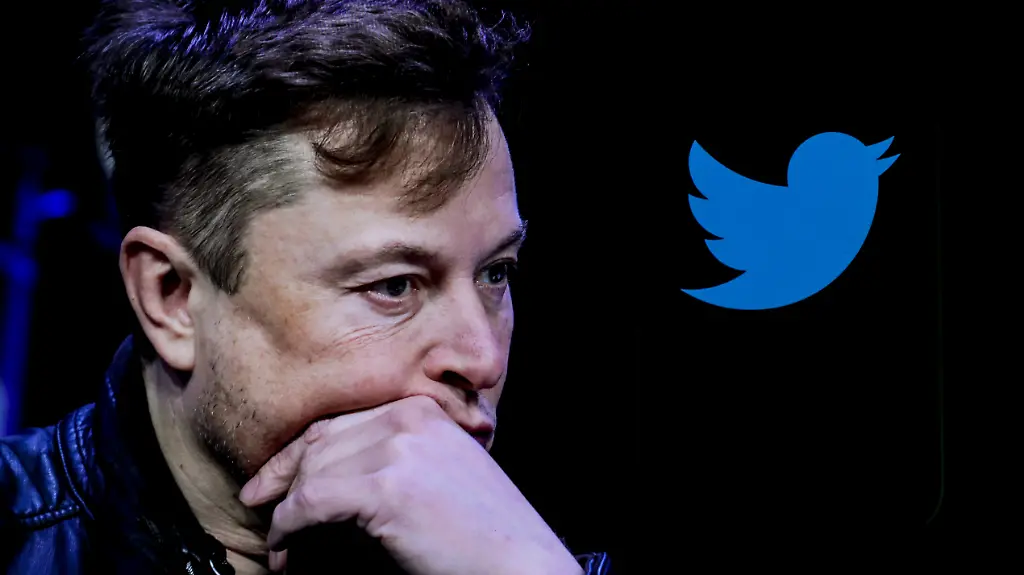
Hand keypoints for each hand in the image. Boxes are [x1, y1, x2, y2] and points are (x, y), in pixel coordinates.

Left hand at [238, 395, 582, 574]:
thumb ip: (391, 459)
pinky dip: (289, 530)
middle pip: (319, 442)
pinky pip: (312, 503)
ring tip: (281, 546)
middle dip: (280, 474)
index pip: (339, 422)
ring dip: (285, 513)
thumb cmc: (480, 530)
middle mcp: (407, 419)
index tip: (271, 476)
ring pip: (311, 474)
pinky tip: (287, 550)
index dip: (297, 450)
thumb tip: (327, 479)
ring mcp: (397, 449)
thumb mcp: (438, 474)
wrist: (519, 560)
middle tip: (254, 502)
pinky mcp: (386, 487)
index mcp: (420, 409)